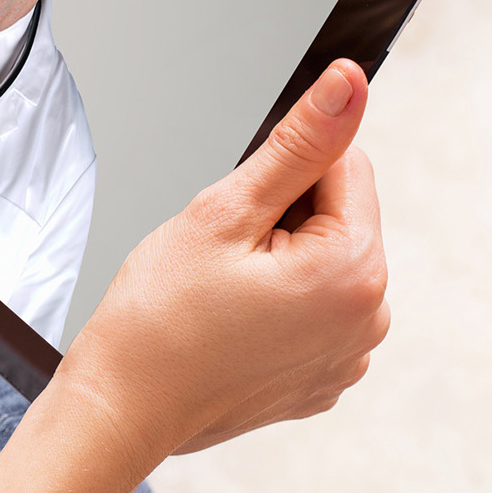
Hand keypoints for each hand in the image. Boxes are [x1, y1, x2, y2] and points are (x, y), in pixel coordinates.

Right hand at [57, 58, 387, 461]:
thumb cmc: (156, 318)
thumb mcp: (224, 212)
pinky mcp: (323, 380)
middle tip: (216, 260)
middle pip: (335, 217)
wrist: (121, 409)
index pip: (344, 166)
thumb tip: (349, 83)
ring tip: (219, 296)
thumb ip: (298, 144)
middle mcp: (370, 318)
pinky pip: (311, 312)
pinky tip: (228, 327)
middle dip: (279, 220)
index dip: (278, 175)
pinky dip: (275, 308)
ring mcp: (349, 356)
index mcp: (355, 270)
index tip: (233, 219)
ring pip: (320, 263)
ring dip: (277, 262)